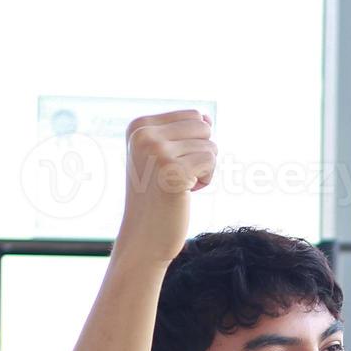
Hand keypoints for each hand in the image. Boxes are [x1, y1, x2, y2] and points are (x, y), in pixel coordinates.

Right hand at [113, 109, 216, 266]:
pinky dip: (206, 180)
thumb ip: (182, 133)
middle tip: (179, 176)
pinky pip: (211, 162)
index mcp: (139, 126)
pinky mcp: (173, 171)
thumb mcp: (162, 156)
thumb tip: (208, 116)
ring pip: (211, 146)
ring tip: (180, 185)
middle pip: (204, 128)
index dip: (194, 143)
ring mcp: (157, 151)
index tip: (172, 164)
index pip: (193, 115)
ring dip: (203, 170)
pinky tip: (185, 193)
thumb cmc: (158, 197)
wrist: (145, 235)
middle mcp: (144, 134)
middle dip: (202, 154)